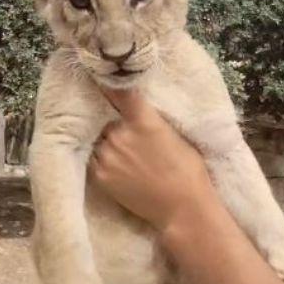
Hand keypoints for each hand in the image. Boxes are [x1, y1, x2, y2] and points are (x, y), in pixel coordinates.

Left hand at [87, 88, 216, 235]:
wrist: (182, 207)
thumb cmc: (189, 170)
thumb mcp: (177, 136)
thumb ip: (153, 121)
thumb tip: (138, 111)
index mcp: (144, 120)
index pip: (118, 92)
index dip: (109, 84)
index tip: (102, 77)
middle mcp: (120, 134)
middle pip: (108, 118)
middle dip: (115, 121)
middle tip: (128, 132)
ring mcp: (106, 155)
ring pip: (99, 138)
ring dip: (107, 140)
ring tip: (124, 151)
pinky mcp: (99, 174)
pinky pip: (93, 157)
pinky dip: (102, 157)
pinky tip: (119, 164)